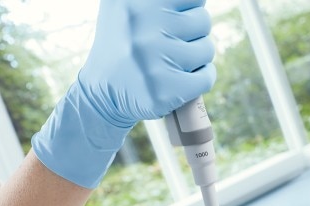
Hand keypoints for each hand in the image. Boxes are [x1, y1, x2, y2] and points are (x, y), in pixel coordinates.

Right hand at [31, 0, 215, 188]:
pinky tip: (184, 77)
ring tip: (172, 60)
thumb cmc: (124, 43)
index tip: (174, 21)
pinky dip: (201, 78)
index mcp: (137, 3)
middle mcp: (144, 28)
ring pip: (206, 49)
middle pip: (203, 21)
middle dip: (192, 33)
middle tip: (169, 43)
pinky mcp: (164, 90)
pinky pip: (206, 77)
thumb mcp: (125, 6)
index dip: (187, 11)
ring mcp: (154, 60)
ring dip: (196, 57)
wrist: (102, 93)